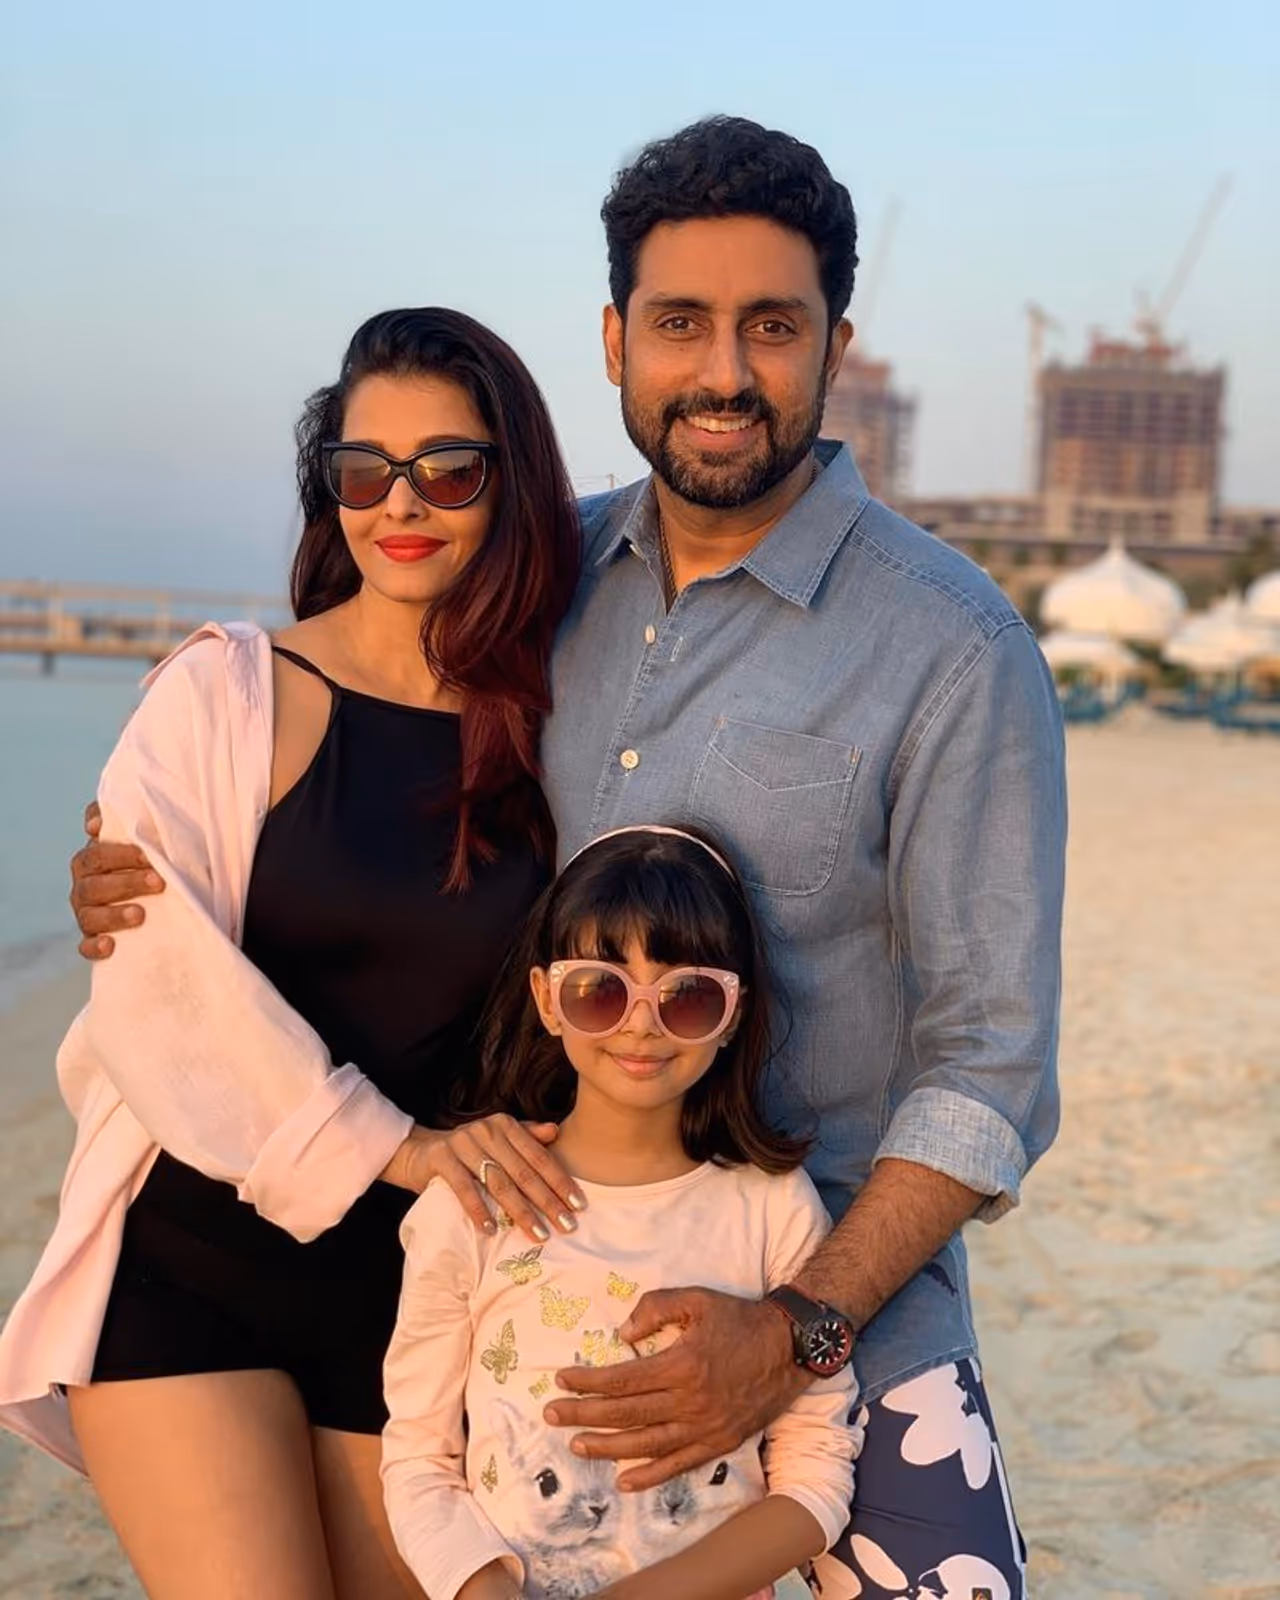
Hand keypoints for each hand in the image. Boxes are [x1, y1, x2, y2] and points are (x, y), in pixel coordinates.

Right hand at [71, 801, 164, 959]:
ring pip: (88, 914)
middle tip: (158, 882)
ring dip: (114, 914)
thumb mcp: (152, 844)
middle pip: (94, 881)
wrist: (158, 901)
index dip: (118, 853)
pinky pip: (86, 946)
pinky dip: (94, 946)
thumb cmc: (154, 866)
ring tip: (140, 914)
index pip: (97, 852)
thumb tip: (103, 821)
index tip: (145, 853)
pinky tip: (110, 945)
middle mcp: (85, 884)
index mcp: (95, 859)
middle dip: (126, 882)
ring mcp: (86, 913)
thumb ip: (139, 826)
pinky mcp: (92, 940)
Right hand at [386, 1116, 585, 1242]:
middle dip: (547, 1201)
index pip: (539, 1156)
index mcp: (506, 1125)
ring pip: (499, 1182)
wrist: (422, 1151)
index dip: (560, 1180)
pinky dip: (478, 1210)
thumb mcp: (498, 1139)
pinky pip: (464, 1188)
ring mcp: (464, 1144)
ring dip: (520, 1211)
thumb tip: (555, 1131)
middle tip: (566, 1226)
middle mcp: (487, 1130)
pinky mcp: (442, 1159)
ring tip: (538, 1234)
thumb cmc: (470, 1150)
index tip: (578, 1204)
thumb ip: (526, 1135)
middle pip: (523, 1172)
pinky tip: (491, 1230)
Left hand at [544, 1288, 808, 1489]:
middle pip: (626, 1414)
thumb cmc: (739, 1319)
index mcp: (682, 1364)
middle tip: (552, 1415)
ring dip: (607, 1448)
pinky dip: (650, 1477)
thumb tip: (622, 1334)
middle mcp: (690, 1402)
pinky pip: (678, 1466)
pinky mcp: (719, 1443)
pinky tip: (625, 1482)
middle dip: (584, 1415)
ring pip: (646, 1445)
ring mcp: (705, 1428)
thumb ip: (656, 1307)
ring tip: (577, 1446)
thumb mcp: (697, 1299)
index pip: (622, 1379)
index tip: (561, 1380)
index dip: (588, 1382)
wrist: (790, 1347)